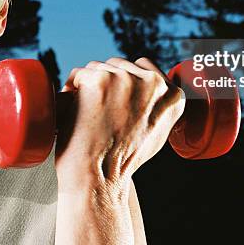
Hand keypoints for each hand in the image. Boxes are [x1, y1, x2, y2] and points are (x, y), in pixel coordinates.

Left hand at [55, 57, 184, 193]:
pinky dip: (71, 90)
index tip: (115, 102)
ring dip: (88, 85)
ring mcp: (126, 79)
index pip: (142, 67)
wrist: (99, 179)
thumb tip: (153, 85)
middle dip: (105, 84)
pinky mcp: (101, 80)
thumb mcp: (157, 132)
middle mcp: (152, 83)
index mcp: (172, 95)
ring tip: (86, 113)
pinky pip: (79, 74)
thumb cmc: (122, 161)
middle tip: (97, 112)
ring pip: (98, 68)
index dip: (124, 83)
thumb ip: (158, 105)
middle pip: (119, 65)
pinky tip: (73, 111)